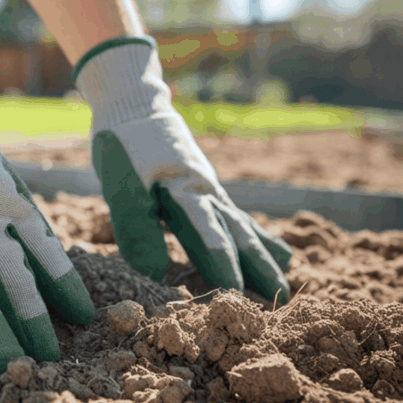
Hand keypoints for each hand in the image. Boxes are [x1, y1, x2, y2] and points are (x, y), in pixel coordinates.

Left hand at [92, 111, 292, 304]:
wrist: (134, 104)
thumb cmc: (124, 145)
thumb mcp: (121, 183)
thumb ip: (137, 227)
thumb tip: (155, 274)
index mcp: (187, 192)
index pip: (210, 235)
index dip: (222, 266)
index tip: (235, 296)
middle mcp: (208, 192)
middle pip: (239, 234)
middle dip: (258, 268)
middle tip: (280, 298)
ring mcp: (212, 190)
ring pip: (244, 227)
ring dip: (262, 257)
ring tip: (281, 284)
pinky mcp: (208, 189)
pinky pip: (240, 218)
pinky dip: (258, 238)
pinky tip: (274, 253)